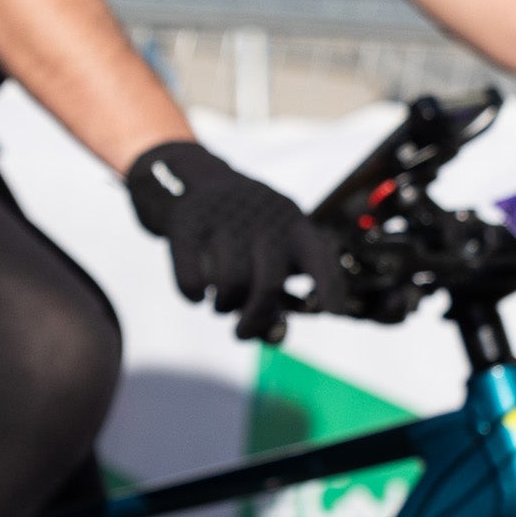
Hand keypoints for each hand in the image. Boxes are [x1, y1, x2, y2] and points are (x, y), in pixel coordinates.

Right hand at [124, 139, 341, 342]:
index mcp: (295, 225)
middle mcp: (264, 221)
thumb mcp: (269, 248)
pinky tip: (196, 297)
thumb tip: (277, 338)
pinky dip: (193, 294)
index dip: (329, 288)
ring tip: (219, 306)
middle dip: (255, 319)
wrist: (189, 178)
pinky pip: (191, 276)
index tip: (326, 311)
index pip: (321, 260)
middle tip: (242, 334)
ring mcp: (224, 219)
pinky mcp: (186, 224)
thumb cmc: (240, 228)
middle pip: (268, 283)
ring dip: (224, 306)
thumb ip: (279, 293)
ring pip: (230, 282)